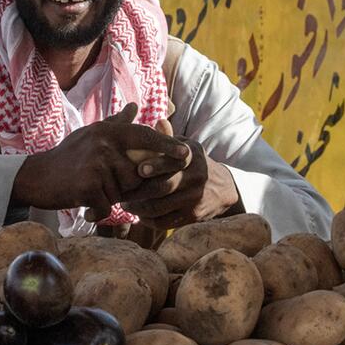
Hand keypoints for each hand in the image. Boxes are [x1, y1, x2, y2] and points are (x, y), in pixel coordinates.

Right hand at [12, 105, 189, 211]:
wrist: (36, 177)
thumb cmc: (68, 157)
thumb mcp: (92, 135)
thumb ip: (116, 123)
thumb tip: (135, 107)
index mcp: (108, 131)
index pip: (145, 136)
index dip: (167, 145)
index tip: (186, 154)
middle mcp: (104, 143)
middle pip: (137, 174)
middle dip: (126, 186)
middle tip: (104, 186)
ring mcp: (95, 164)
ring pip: (123, 192)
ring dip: (110, 199)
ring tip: (91, 192)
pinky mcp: (87, 185)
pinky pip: (107, 205)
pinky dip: (98, 211)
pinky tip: (86, 206)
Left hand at [107, 141, 240, 230]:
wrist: (223, 188)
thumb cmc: (194, 164)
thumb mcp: (187, 147)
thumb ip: (170, 138)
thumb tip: (159, 122)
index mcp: (192, 157)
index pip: (173, 161)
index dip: (156, 165)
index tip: (139, 169)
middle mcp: (196, 178)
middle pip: (163, 187)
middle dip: (138, 191)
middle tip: (121, 192)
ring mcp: (194, 199)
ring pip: (159, 207)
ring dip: (138, 208)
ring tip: (125, 204)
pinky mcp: (192, 217)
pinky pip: (165, 222)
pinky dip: (148, 220)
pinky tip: (140, 215)